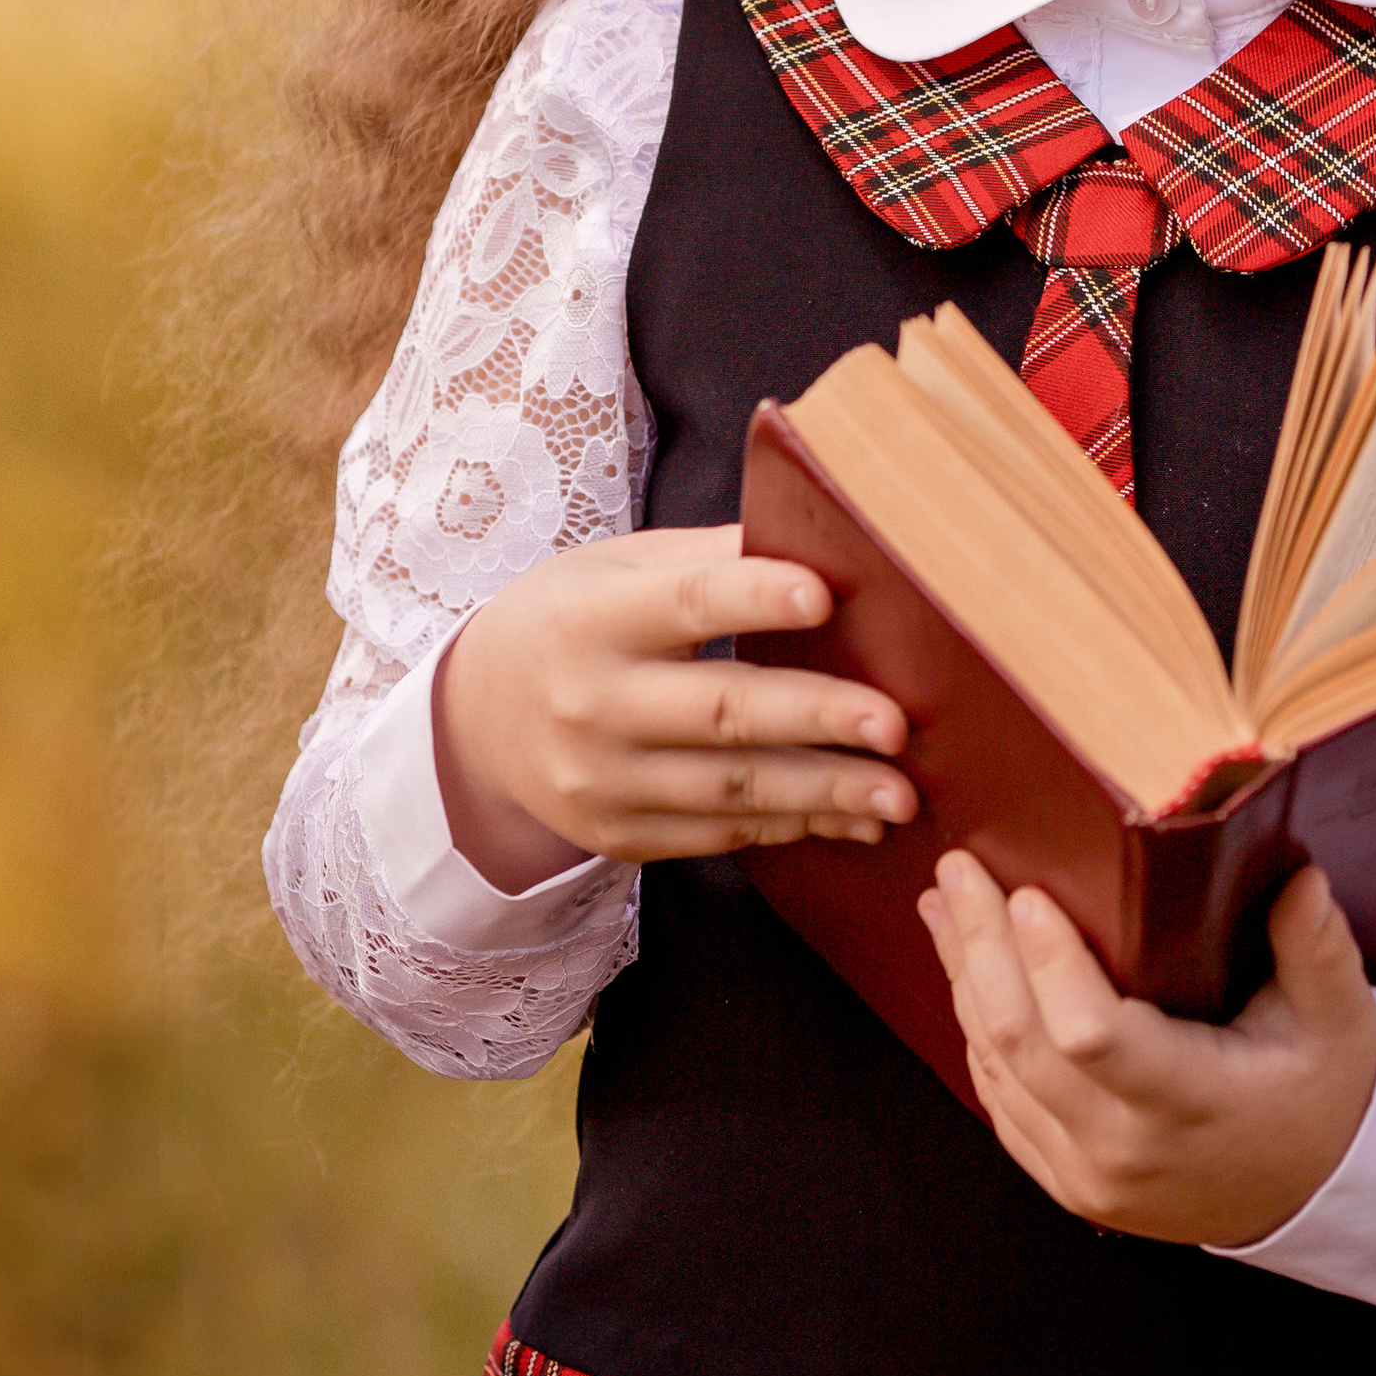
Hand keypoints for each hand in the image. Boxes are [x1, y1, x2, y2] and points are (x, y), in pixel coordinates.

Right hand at [432, 526, 914, 892]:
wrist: (477, 721)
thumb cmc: (572, 620)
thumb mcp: (617, 568)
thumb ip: (712, 558)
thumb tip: (826, 539)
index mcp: (595, 617)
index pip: (684, 602)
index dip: (754, 598)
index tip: (825, 595)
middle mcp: (593, 703)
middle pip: (720, 712)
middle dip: (815, 718)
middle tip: (896, 724)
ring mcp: (602, 781)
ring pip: (729, 788)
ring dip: (823, 793)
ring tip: (899, 794)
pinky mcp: (619, 835)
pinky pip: (718, 834)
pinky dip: (791, 826)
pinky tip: (852, 820)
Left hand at [918, 850, 1375, 1246]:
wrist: (1306, 1193)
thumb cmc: (1319, 1095)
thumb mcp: (1339, 1022)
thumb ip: (1317, 950)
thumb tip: (1302, 878)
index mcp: (1192, 1104)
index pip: (1096, 1036)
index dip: (1051, 966)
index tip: (1028, 895)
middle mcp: (1125, 1150)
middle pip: (1022, 1044)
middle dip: (981, 947)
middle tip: (959, 871)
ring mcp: (1085, 1175)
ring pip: (997, 1070)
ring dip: (964, 981)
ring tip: (945, 906)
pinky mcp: (1064, 1182)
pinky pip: (1000, 1103)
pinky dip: (976, 1031)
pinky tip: (966, 973)